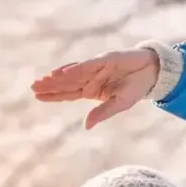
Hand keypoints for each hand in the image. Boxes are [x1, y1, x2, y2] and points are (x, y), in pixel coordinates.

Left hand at [31, 48, 159, 128]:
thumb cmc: (135, 89)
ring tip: (42, 80)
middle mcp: (90, 78)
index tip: (37, 97)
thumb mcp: (119, 105)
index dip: (53, 95)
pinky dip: (74, 69)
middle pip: (66, 83)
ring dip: (57, 77)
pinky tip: (61, 72)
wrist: (153, 72)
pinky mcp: (105, 60)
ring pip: (72, 73)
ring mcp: (96, 68)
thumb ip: (102, 113)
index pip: (68, 93)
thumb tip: (86, 126)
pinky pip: (86, 65)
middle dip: (49, 85)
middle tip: (32, 87)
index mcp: (92, 90)